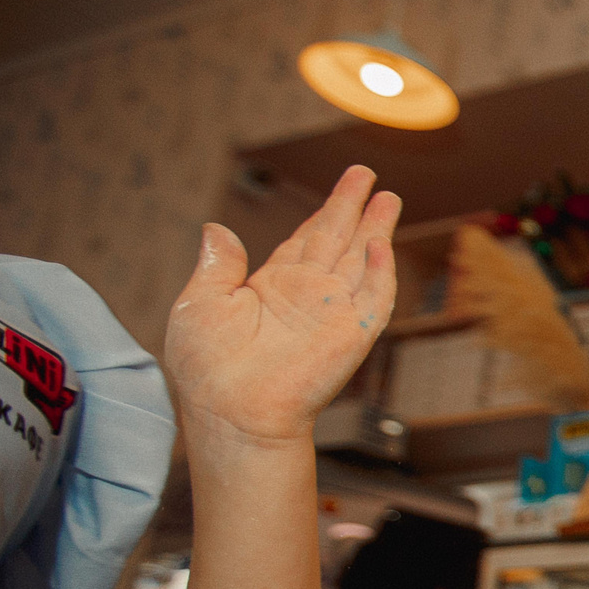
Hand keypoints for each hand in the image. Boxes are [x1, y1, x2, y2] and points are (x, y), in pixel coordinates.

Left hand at [166, 164, 398, 445]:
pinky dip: (381, 271)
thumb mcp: (199, 302)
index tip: (345, 186)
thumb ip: (216, 265)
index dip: (326, 211)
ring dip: (376, 229)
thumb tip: (215, 229)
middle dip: (355, 208)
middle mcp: (307, 295)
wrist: (231, 411)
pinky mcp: (351, 333)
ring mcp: (332, 313)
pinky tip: (381, 244)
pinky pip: (373, 296)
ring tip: (390, 198)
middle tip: (369, 177)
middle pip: (339, 240)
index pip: (306, 239)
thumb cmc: (208, 368)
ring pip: (362, 260)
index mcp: (273, 287)